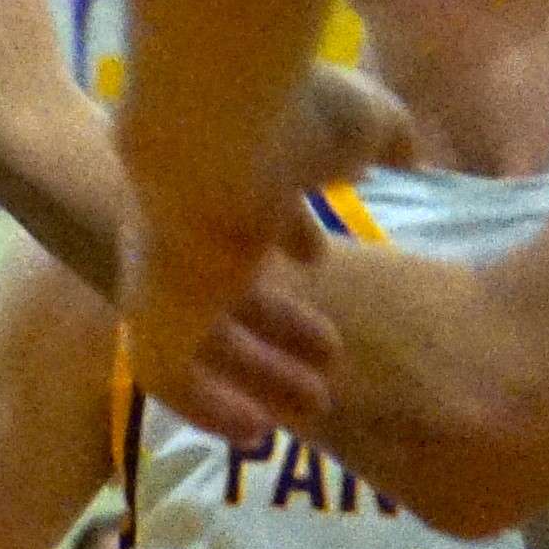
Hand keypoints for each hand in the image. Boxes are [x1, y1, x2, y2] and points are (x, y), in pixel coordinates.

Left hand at [116, 63, 411, 432]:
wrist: (212, 132)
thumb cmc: (292, 119)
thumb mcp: (358, 120)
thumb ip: (379, 134)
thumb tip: (401, 149)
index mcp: (225, 166)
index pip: (243, 203)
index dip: (283, 229)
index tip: (316, 254)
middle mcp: (181, 219)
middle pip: (219, 278)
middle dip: (274, 317)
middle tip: (330, 354)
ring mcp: (159, 269)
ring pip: (200, 331)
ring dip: (256, 368)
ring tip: (316, 402)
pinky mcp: (147, 315)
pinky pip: (166, 376)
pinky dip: (206, 406)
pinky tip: (254, 429)